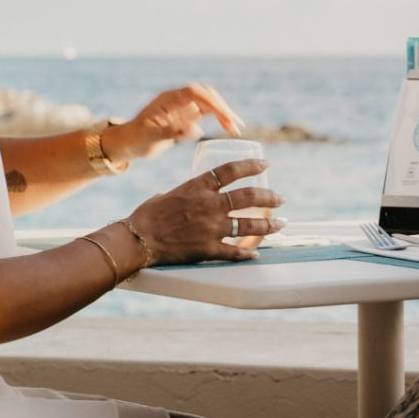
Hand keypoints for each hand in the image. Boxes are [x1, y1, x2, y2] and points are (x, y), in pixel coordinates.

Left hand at [105, 83, 243, 165]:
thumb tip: (197, 130)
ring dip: (224, 113)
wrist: (128, 143)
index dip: (212, 102)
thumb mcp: (151, 138)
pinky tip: (229, 129)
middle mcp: (178, 99)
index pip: (195, 93)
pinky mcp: (187, 116)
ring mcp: (184, 107)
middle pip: (207, 95)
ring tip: (236, 130)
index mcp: (168, 99)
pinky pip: (208, 113)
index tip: (225, 116)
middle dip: (223, 108)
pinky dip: (220, 119)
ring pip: (210, 103)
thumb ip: (173, 132)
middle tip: (235, 126)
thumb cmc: (136, 139)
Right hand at [126, 158, 284, 263]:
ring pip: (250, 225)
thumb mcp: (168, 194)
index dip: (251, 165)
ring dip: (269, 225)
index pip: (231, 170)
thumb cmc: (146, 216)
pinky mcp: (208, 249)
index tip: (265, 164)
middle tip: (280, 198)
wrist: (136, 240)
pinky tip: (257, 253)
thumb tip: (190, 194)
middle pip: (248, 197)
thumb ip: (186, 193)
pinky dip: (247, 253)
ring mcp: (211, 228)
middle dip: (269, 197)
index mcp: (197, 187)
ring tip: (281, 224)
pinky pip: (235, 252)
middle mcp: (209, 205)